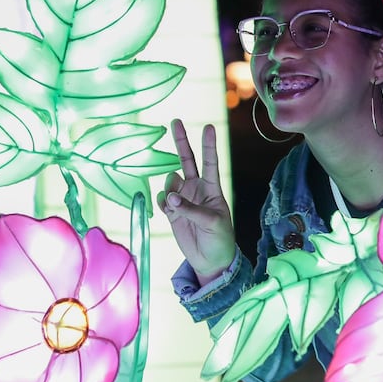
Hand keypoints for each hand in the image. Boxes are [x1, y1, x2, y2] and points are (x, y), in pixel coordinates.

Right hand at [156, 119, 236, 283]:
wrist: (210, 260)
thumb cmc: (220, 239)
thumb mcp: (212, 223)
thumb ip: (191, 208)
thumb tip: (170, 197)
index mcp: (212, 188)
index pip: (210, 162)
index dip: (209, 145)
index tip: (208, 126)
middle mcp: (196, 189)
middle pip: (187, 160)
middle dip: (181, 141)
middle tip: (175, 121)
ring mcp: (183, 199)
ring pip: (170, 180)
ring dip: (170, 188)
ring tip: (174, 203)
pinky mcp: (171, 212)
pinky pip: (162, 199)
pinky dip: (163, 202)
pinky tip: (169, 210)